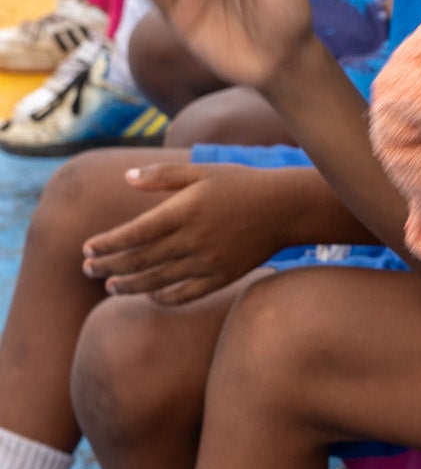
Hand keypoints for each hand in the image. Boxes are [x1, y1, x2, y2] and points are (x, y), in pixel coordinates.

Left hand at [80, 162, 279, 303]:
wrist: (285, 209)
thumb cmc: (241, 185)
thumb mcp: (202, 171)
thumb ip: (163, 176)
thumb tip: (127, 177)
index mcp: (184, 211)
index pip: (133, 233)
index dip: (106, 244)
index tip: (87, 248)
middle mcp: (192, 239)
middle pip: (139, 260)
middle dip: (108, 266)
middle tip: (87, 269)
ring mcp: (207, 262)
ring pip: (157, 281)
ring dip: (129, 286)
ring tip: (110, 286)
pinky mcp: (222, 277)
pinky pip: (185, 294)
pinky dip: (163, 297)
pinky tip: (150, 295)